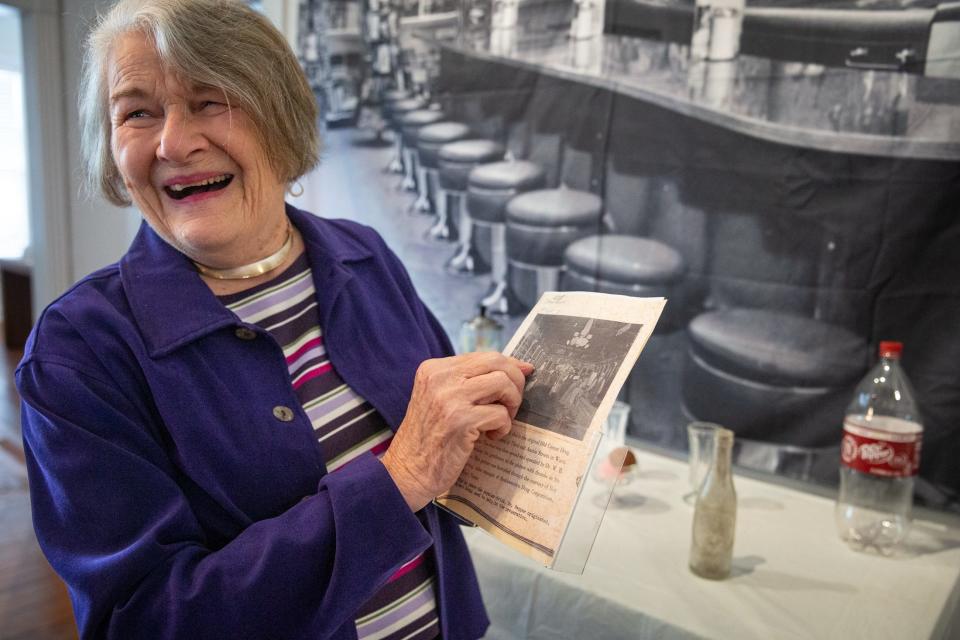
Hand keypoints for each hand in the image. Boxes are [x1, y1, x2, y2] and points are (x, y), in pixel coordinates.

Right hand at [381, 352, 533, 510]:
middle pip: (496, 362)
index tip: (522, 378)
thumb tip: (522, 367)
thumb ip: (471, 382)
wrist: (408, 472)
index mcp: (434, 369)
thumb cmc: (431, 438)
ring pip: (502, 383)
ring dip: (511, 404)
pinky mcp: (460, 421)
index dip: (509, 367)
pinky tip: (490, 437)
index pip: (484, 355)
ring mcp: (449, 398)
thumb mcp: (442, 399)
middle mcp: (439, 378)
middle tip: (512, 404)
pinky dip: (503, 427)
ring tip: (500, 421)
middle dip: (515, 382)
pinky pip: (500, 414)